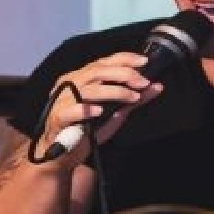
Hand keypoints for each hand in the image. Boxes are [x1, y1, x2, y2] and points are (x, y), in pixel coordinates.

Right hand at [40, 52, 163, 167]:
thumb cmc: (87, 130)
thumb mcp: (115, 114)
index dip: (124, 59)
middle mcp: (71, 84)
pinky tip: (99, 111)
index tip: (144, 61)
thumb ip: (133, 100)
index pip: (104, 61)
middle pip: (97, 71)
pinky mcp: (57, 118)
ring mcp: (62, 100)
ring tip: (132, 97)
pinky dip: (85, 109)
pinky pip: (70, 110)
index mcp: (83, 78)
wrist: (62, 155)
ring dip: (113, 91)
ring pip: (88, 89)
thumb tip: (157, 86)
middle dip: (123, 74)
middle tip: (143, 82)